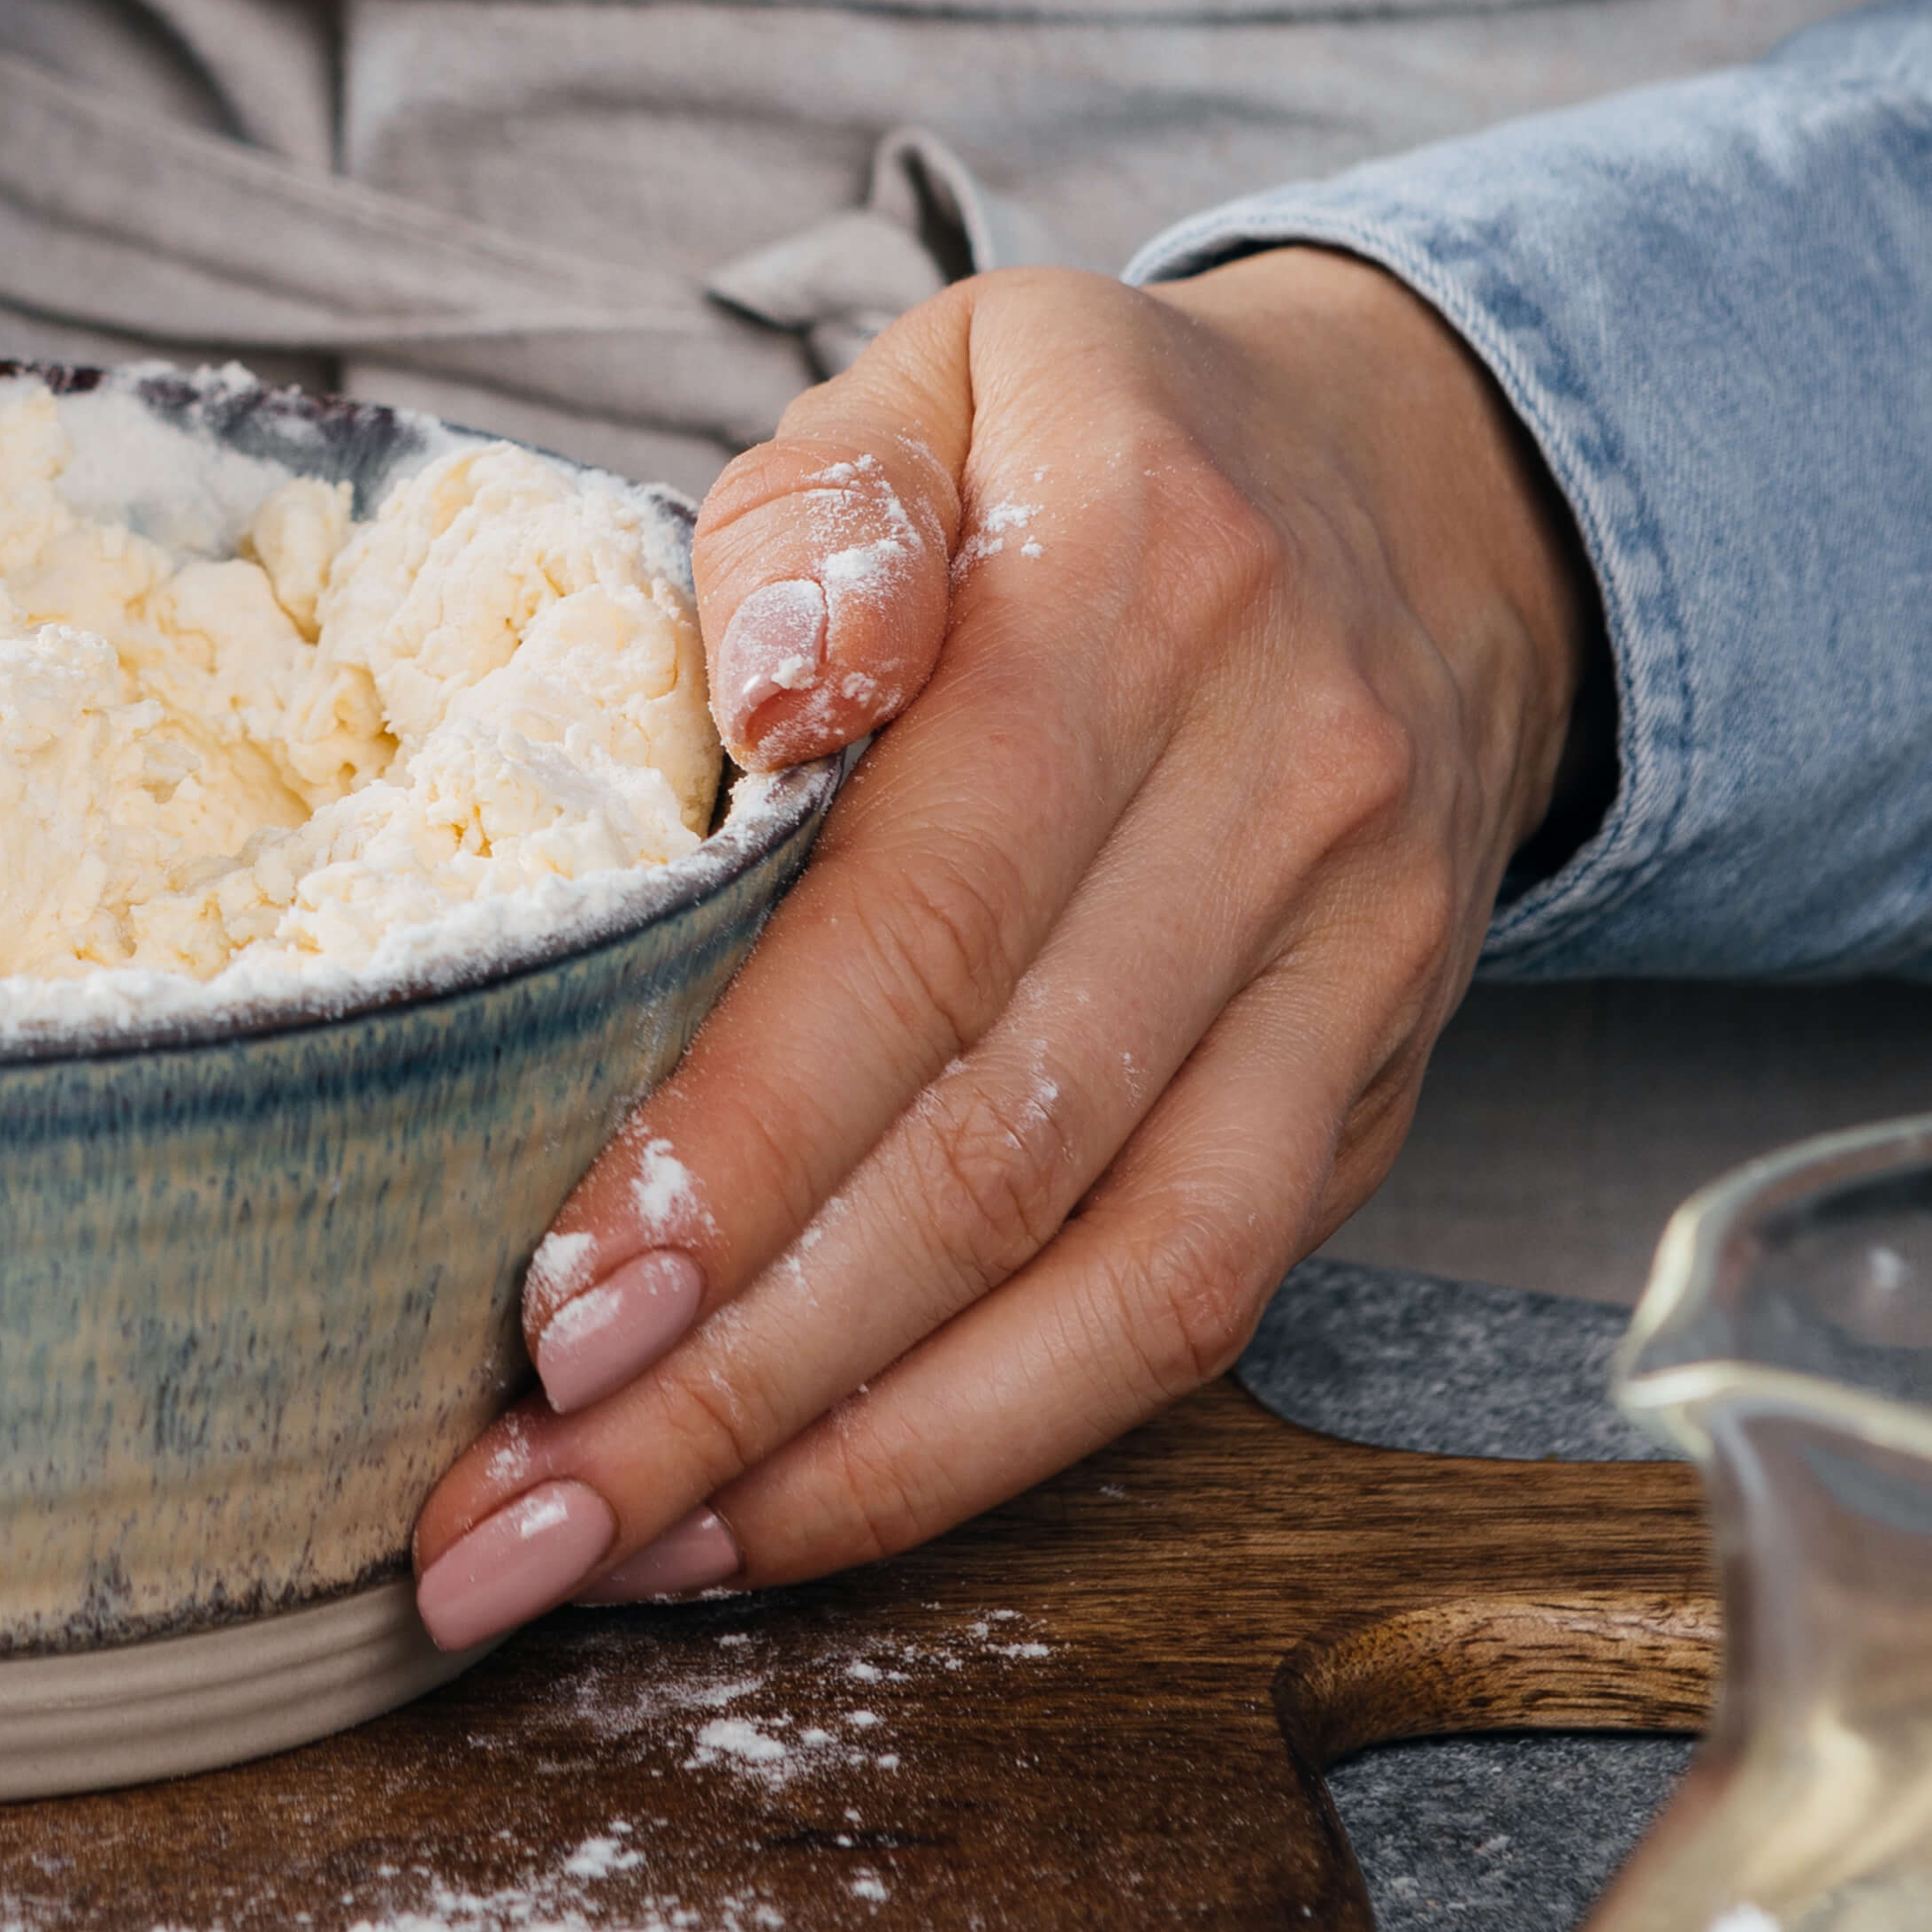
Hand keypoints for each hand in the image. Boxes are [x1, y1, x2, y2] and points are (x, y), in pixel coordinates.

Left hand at [405, 252, 1603, 1645]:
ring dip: (844, 1458)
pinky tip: (780, 1519)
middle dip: (734, 1367)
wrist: (1424, 499)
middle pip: (998, 1144)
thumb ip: (820, 513)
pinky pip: (1194, 1315)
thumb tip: (764, 694)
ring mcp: (1361, 968)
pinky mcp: (1376, 1101)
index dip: (743, 1142)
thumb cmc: (1091, 457)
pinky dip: (981, 1447)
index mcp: (1137, 590)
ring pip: (1110, 1279)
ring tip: (607, 1557)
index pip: (922, 922)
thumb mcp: (944, 374)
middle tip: (506, 1513)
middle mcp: (1286, 791)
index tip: (557, 1307)